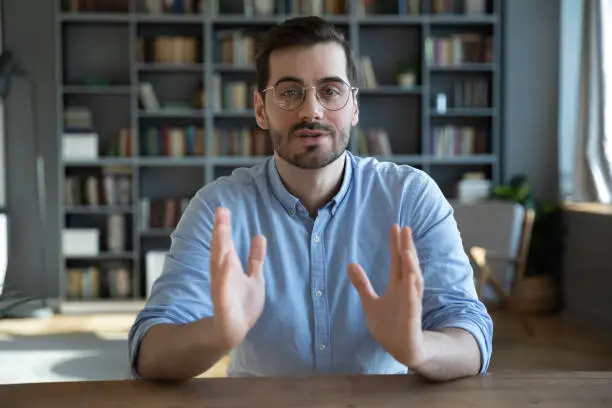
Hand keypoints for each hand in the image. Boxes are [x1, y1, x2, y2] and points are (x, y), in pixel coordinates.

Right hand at [210, 207, 266, 349]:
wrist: (234, 331)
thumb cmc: (243, 305)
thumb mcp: (254, 277)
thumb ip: (255, 258)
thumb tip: (260, 236)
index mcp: (229, 267)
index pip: (226, 243)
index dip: (224, 227)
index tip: (223, 209)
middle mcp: (223, 275)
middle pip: (221, 249)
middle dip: (220, 231)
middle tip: (221, 211)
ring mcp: (221, 288)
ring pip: (219, 264)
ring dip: (220, 247)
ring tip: (222, 229)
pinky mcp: (223, 304)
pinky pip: (222, 288)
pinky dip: (224, 275)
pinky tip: (226, 261)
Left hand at [347, 225, 426, 368]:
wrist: (401, 350)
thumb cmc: (389, 326)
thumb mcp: (370, 302)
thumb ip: (362, 284)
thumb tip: (350, 263)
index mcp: (398, 286)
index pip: (398, 261)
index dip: (396, 244)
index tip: (396, 226)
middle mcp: (407, 291)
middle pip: (408, 266)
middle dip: (406, 248)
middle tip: (405, 229)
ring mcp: (411, 304)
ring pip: (414, 281)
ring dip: (411, 266)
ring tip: (407, 249)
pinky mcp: (412, 319)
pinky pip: (413, 304)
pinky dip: (412, 292)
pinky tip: (410, 278)